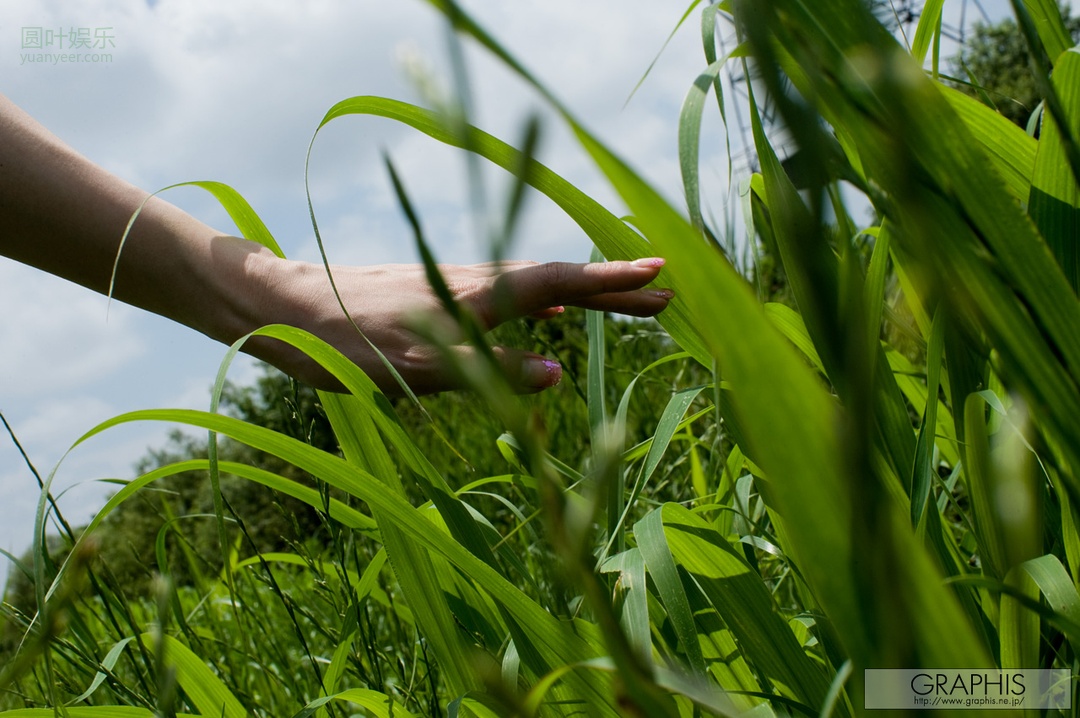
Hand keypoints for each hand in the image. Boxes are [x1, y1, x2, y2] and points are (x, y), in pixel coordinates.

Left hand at [243, 255, 672, 394]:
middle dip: (613, 289)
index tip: (661, 275)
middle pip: (560, 280)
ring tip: (622, 304)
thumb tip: (559, 373)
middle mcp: (475, 281)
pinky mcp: (439, 293)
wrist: (286, 307)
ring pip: (536, 286)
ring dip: (584, 295)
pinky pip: (509, 295)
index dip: (612, 282)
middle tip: (663, 294)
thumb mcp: (419, 368)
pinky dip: (543, 303)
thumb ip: (491, 370)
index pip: (562, 282)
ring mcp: (458, 284)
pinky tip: (550, 316)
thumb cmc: (347, 344)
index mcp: (479, 296)